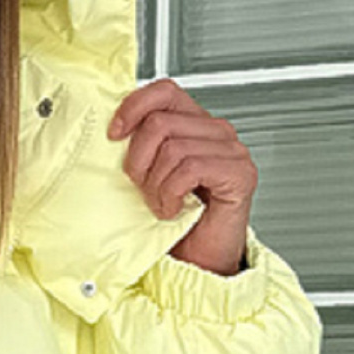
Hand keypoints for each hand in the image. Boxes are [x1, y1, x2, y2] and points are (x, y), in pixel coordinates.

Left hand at [108, 78, 254, 275]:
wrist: (197, 263)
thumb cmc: (174, 224)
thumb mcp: (147, 175)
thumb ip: (140, 145)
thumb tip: (113, 128)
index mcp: (195, 125)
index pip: (164, 91)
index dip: (134, 107)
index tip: (114, 134)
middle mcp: (216, 133)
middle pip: (160, 121)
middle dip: (139, 160)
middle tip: (144, 188)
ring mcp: (232, 151)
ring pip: (173, 147)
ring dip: (156, 184)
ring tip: (162, 203)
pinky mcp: (240, 174)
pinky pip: (190, 168)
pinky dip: (171, 193)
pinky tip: (174, 209)